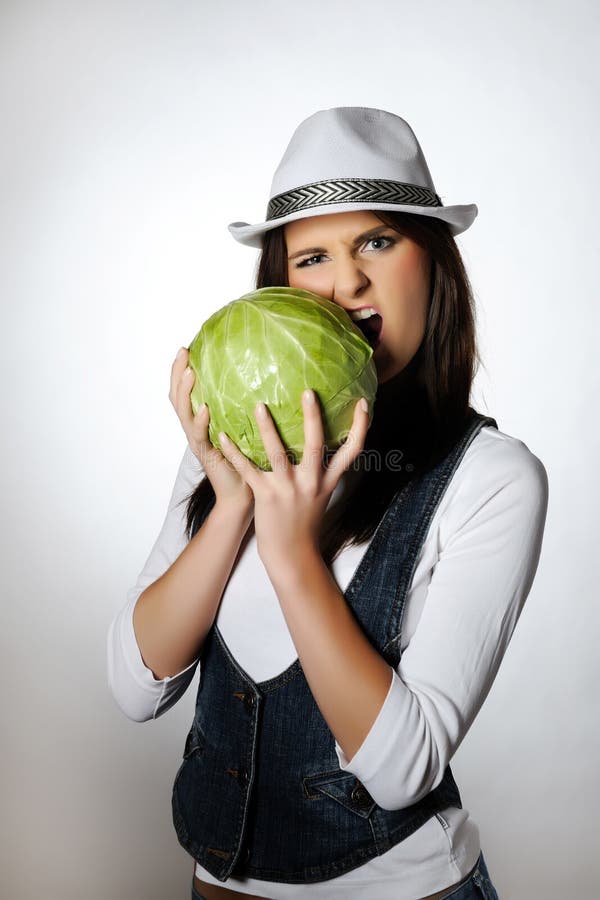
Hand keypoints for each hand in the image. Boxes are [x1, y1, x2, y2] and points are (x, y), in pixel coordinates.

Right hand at [169, 347, 253, 512]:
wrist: (244, 497)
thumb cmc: (251, 463)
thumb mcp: (250, 430)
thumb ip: (252, 408)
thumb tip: (274, 378)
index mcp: (204, 421)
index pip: (187, 391)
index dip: (182, 369)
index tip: (187, 345)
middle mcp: (196, 429)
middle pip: (177, 397)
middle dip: (177, 373)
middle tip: (183, 351)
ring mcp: (199, 442)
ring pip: (183, 413)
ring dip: (185, 391)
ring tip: (190, 372)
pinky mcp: (207, 456)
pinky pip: (200, 436)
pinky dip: (201, 421)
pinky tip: (206, 408)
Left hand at [217, 389, 369, 571]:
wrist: (291, 554)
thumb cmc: (304, 522)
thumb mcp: (321, 496)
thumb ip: (322, 472)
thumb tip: (323, 444)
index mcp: (327, 481)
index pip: (352, 451)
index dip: (360, 426)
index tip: (364, 403)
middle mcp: (311, 482)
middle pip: (316, 444)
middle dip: (312, 417)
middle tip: (308, 392)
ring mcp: (287, 489)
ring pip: (278, 453)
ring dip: (267, 428)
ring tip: (257, 406)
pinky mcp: (265, 496)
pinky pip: (248, 469)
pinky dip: (234, 452)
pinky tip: (223, 435)